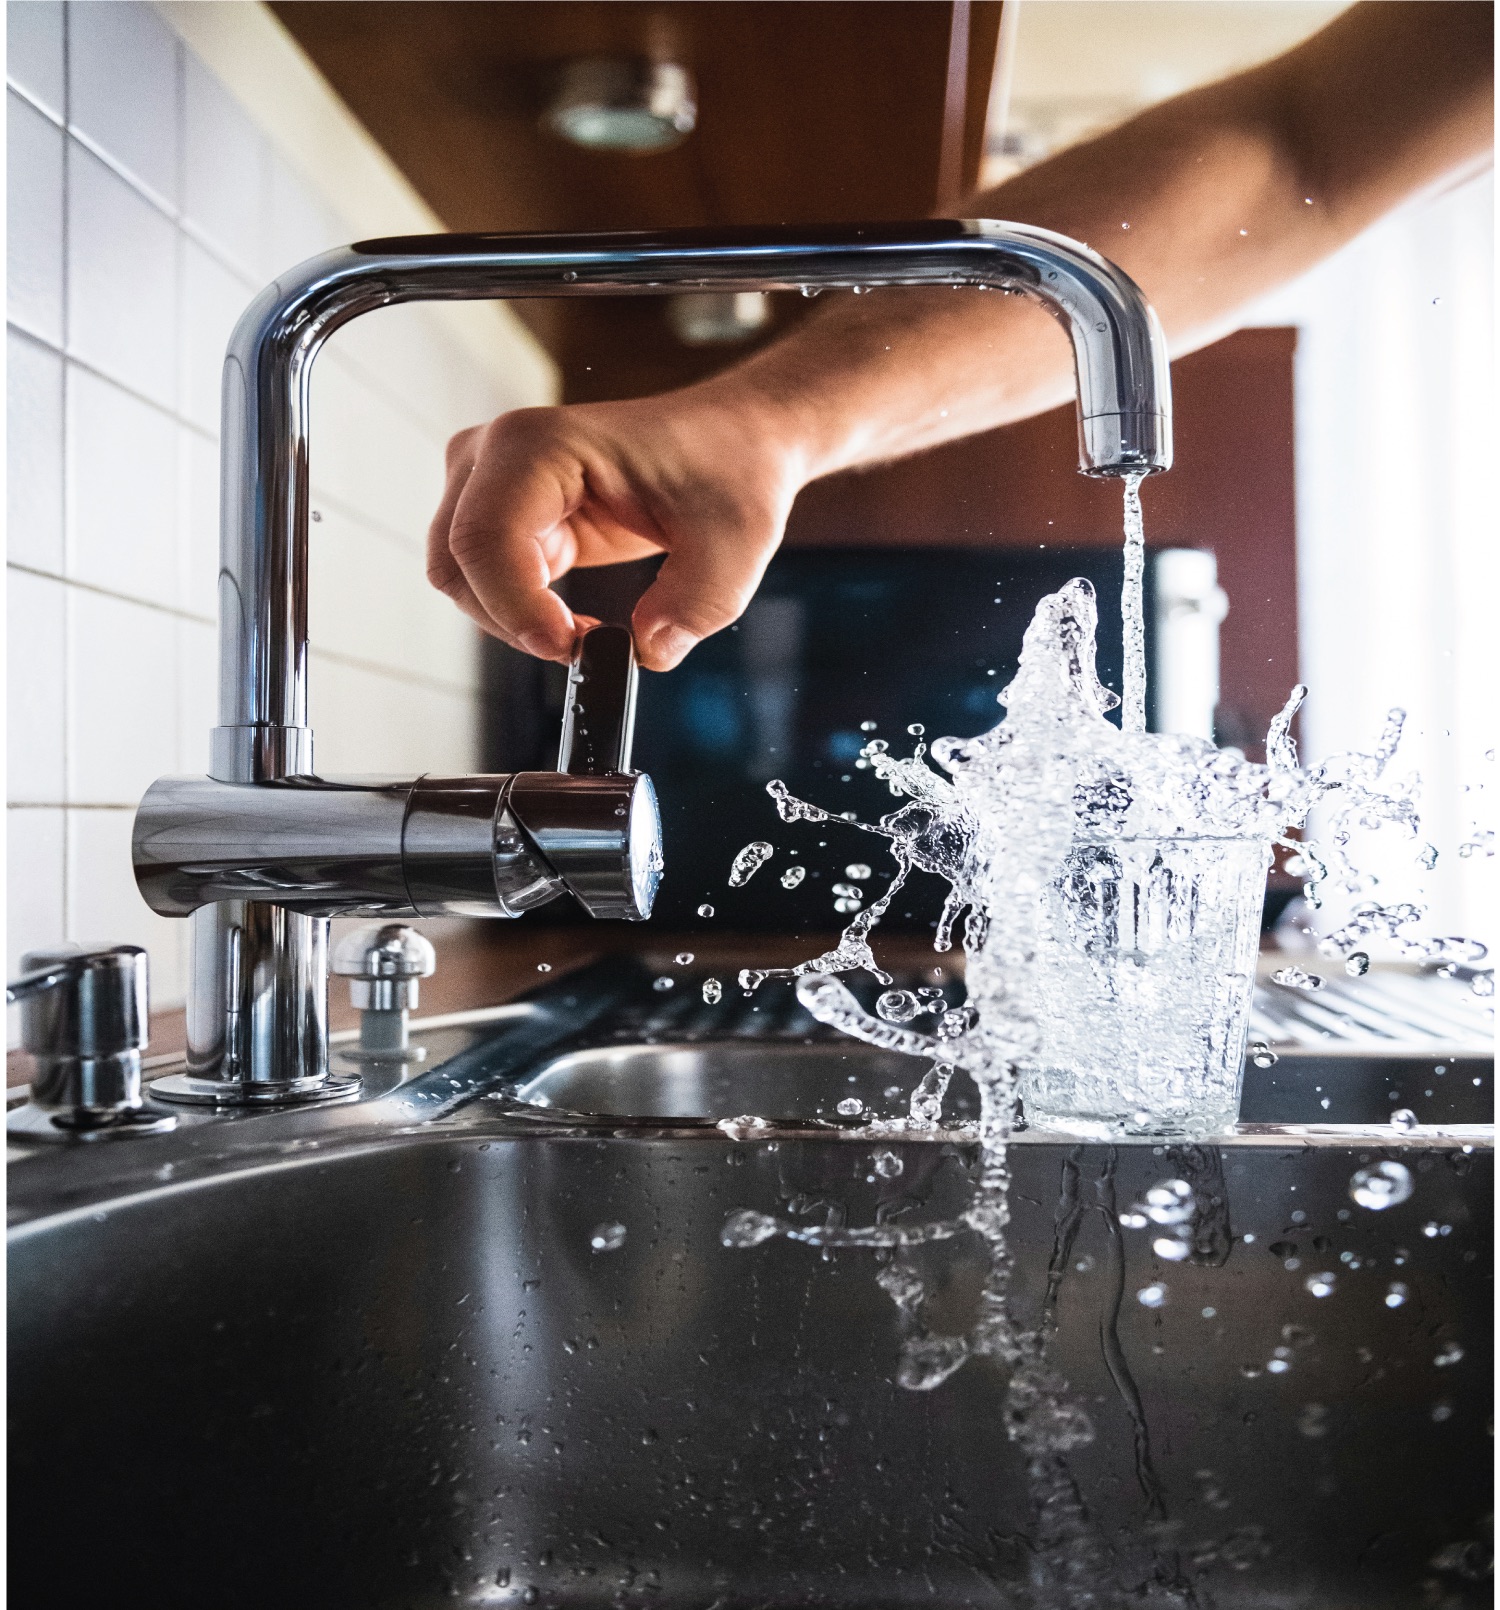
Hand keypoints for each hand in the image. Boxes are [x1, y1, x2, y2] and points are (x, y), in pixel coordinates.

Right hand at [426, 382, 808, 671]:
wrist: (731, 440)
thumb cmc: (729, 467)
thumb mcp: (736, 544)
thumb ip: (695, 606)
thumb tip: (646, 650)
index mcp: (539, 443)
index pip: (484, 539)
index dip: (516, 608)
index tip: (573, 647)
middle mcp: (498, 453)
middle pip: (459, 565)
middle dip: (515, 621)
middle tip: (586, 646)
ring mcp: (492, 482)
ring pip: (462, 578)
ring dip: (516, 620)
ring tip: (587, 631)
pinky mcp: (506, 514)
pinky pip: (486, 581)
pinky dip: (522, 613)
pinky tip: (575, 620)